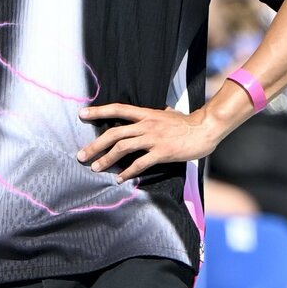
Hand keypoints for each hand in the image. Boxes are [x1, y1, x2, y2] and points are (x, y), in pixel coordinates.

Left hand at [77, 102, 221, 179]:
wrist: (205, 129)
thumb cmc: (187, 123)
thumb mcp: (168, 114)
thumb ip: (157, 115)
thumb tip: (158, 111)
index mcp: (145, 114)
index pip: (117, 109)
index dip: (98, 111)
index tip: (82, 115)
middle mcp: (146, 124)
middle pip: (113, 133)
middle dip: (95, 145)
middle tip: (81, 156)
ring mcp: (153, 138)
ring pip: (122, 148)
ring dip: (106, 159)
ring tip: (96, 168)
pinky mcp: (162, 152)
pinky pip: (140, 163)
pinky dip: (127, 172)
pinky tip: (120, 179)